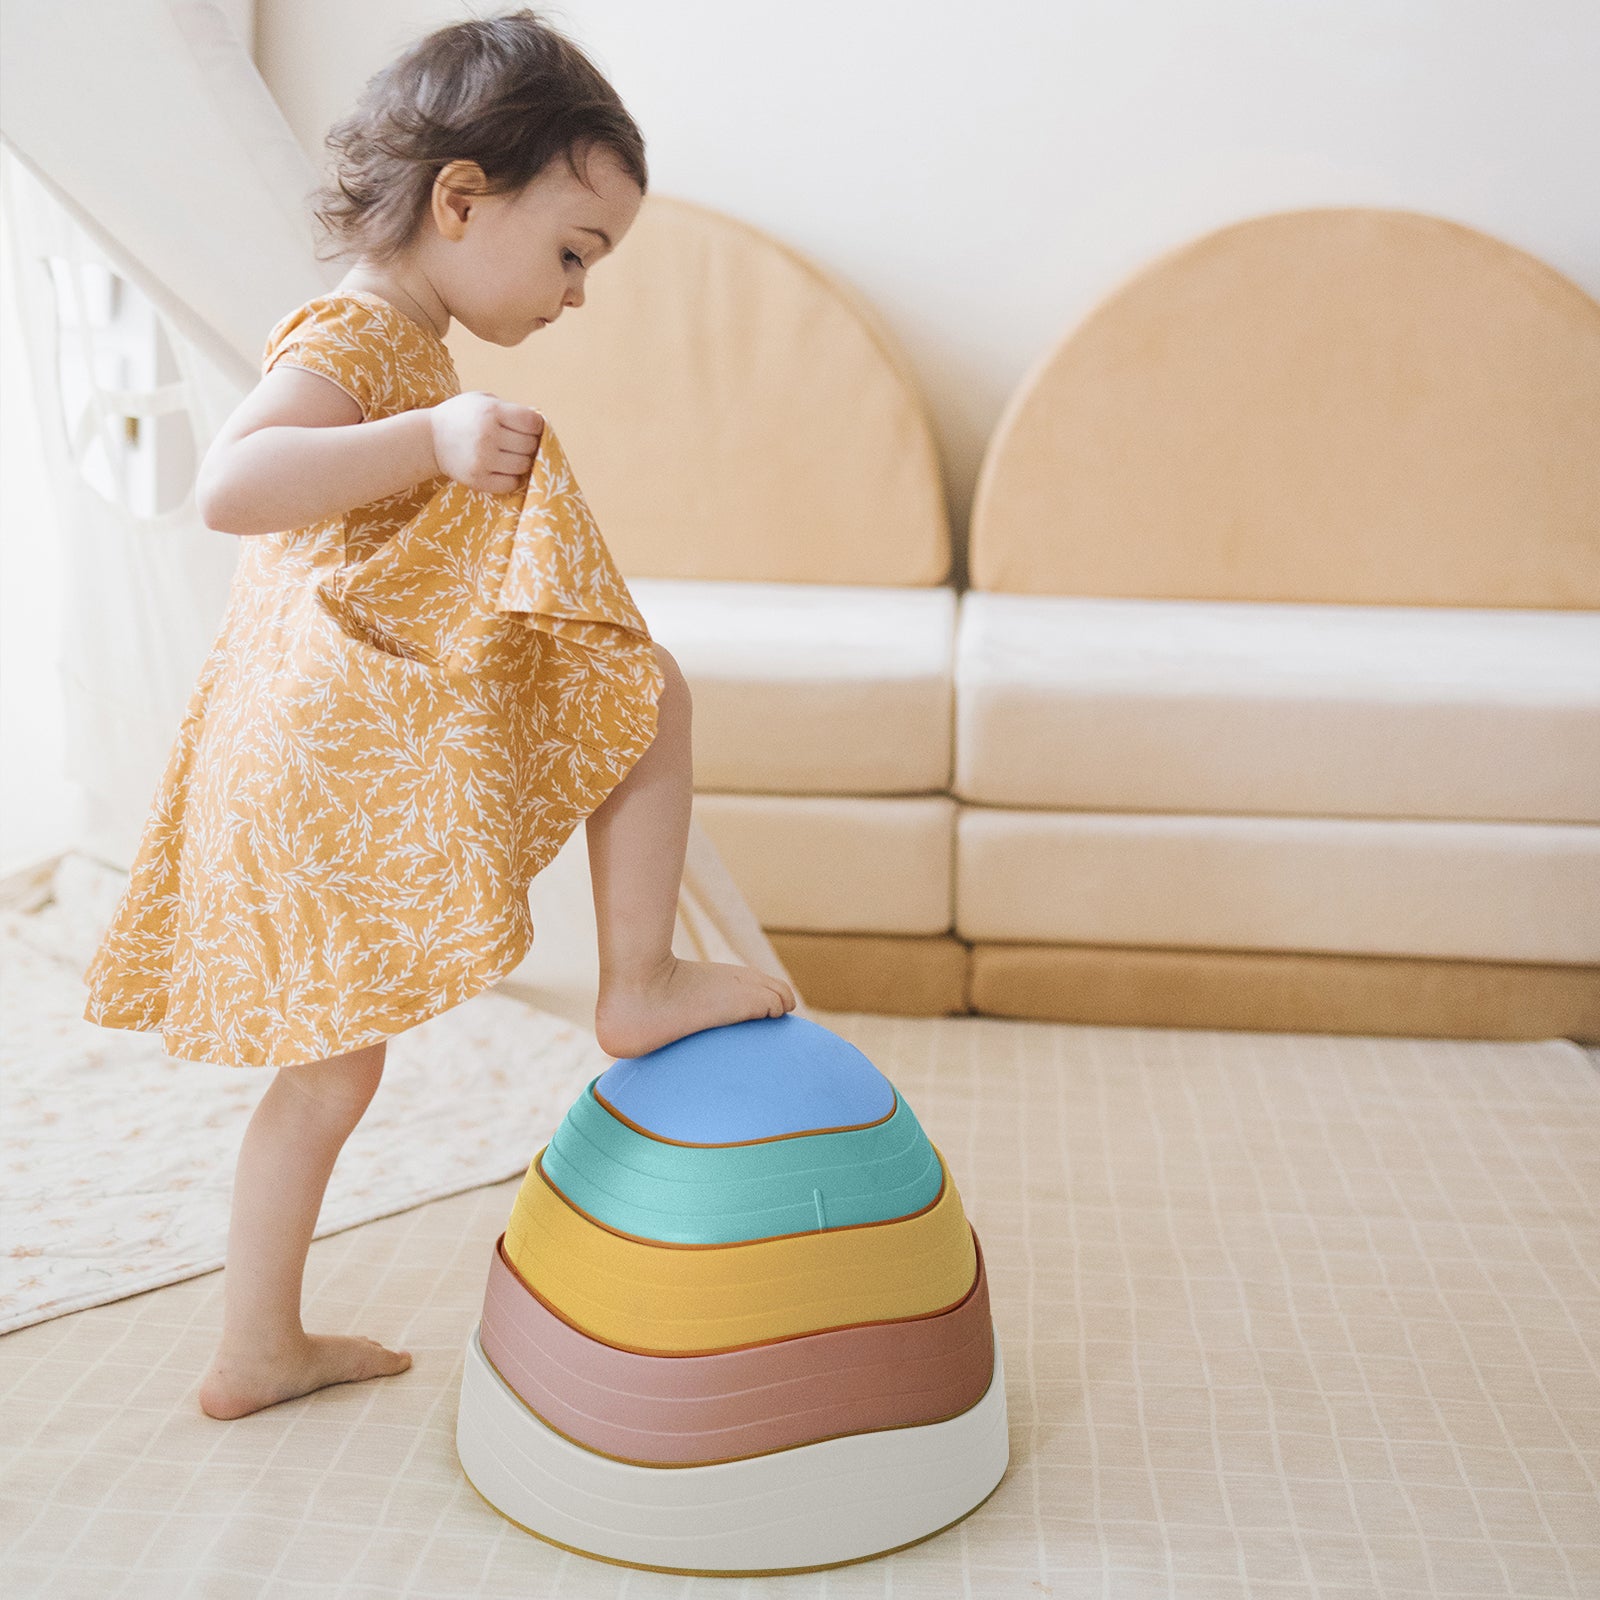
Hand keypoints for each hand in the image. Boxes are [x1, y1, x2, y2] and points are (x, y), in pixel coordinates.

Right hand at [427, 391, 543, 494]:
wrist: (429, 438)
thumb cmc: (463, 417)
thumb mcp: (483, 401)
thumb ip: (511, 410)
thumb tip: (540, 426)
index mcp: (491, 412)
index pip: (533, 423)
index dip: (535, 426)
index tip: (529, 428)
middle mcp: (487, 435)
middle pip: (530, 446)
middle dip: (528, 444)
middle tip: (517, 443)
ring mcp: (482, 460)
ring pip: (523, 466)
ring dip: (521, 462)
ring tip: (509, 456)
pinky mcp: (477, 480)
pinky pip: (511, 484)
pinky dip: (511, 478)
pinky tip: (502, 470)